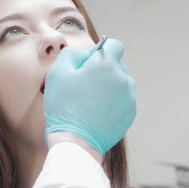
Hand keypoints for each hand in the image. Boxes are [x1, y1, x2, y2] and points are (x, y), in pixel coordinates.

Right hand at [44, 39, 135, 155]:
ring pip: (119, 84)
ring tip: (89, 102)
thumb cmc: (65, 106)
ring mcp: (129, 97)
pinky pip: (121, 101)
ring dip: (108, 88)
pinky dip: (112, 104)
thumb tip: (84, 55)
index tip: (89, 63)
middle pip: (116, 66)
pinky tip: (96, 113)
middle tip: (83, 87)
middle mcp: (123, 78)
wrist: (76, 142)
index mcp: (107, 64)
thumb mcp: (58, 73)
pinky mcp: (130, 113)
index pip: (114, 45)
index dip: (100, 51)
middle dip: (102, 72)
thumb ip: (72, 54)